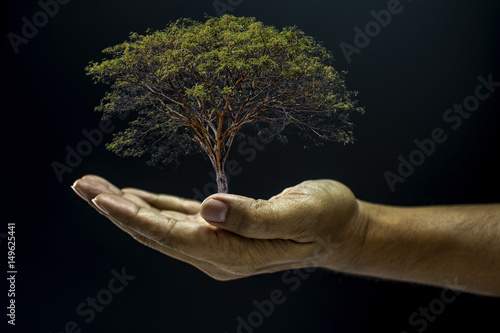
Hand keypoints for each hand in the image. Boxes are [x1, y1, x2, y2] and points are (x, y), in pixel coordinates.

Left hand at [71, 175, 365, 279]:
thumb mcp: (298, 213)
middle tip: (82, 185)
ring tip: (96, 187)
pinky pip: (178, 219)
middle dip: (116, 209)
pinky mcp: (221, 230)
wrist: (339, 230)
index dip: (134, 218)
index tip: (101, 198)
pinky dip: (153, 207)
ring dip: (128, 207)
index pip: (172, 236)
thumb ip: (253, 217)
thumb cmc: (326, 218)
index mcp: (232, 252)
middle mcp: (217, 253)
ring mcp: (217, 244)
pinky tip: (134, 198)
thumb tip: (208, 208)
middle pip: (156, 232)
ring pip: (162, 225)